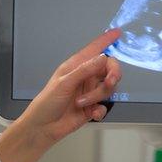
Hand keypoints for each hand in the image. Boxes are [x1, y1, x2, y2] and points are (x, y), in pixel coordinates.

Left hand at [0, 29, 122, 161]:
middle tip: (109, 82)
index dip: (106, 41)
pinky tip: (91, 114)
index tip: (117, 33)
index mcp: (76, 66)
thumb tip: (103, 58)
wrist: (44, 128)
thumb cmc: (47, 102)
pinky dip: (100, 110)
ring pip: (108, 89)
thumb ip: (85, 70)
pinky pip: (105, 106)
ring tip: (82, 104)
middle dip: (112, 75)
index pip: (94, 49)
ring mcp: (90, 92)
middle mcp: (85, 77)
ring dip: (98, 97)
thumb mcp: (64, 83)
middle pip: (109, 69)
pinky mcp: (92, 107)